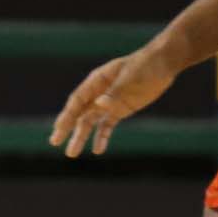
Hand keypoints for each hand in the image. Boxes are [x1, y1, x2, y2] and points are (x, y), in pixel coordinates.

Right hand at [52, 47, 175, 157]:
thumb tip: (99, 104)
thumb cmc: (144, 66)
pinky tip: (98, 150)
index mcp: (96, 81)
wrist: (163, 63)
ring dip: (81, 136)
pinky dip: (102, 137)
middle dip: (67, 128)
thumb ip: (115, 93)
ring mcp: (109, 102)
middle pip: (79, 113)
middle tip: (54, 143)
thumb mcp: (130, 79)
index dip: (67, 115)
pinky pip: (107, 125)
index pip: (77, 101)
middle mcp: (99, 93)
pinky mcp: (121, 110)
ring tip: (72, 153)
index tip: (58, 129)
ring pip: (90, 122)